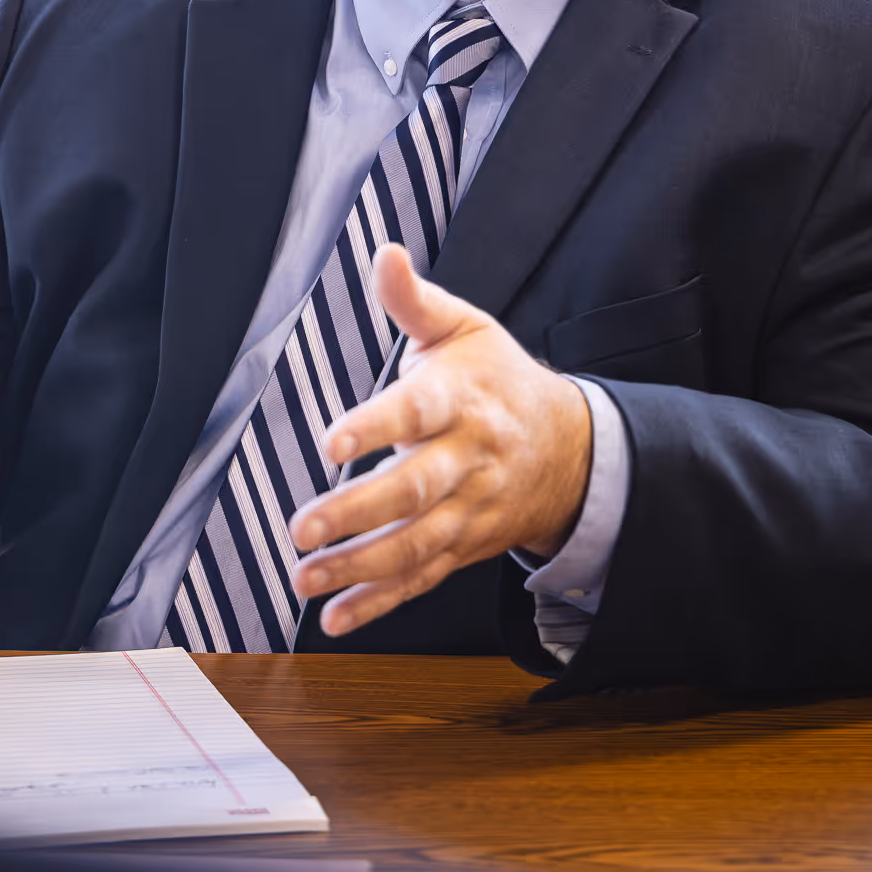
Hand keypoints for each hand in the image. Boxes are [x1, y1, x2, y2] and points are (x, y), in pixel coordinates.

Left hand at [289, 244, 590, 637]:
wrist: (569, 446)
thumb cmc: (497, 379)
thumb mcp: (465, 329)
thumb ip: (414, 300)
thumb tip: (384, 252)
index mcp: (461, 399)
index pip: (417, 412)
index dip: (375, 427)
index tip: (331, 442)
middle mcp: (467, 459)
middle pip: (414, 491)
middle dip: (357, 513)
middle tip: (303, 525)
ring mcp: (468, 509)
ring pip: (415, 544)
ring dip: (358, 567)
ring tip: (305, 577)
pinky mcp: (463, 546)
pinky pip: (421, 579)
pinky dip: (379, 603)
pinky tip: (336, 618)